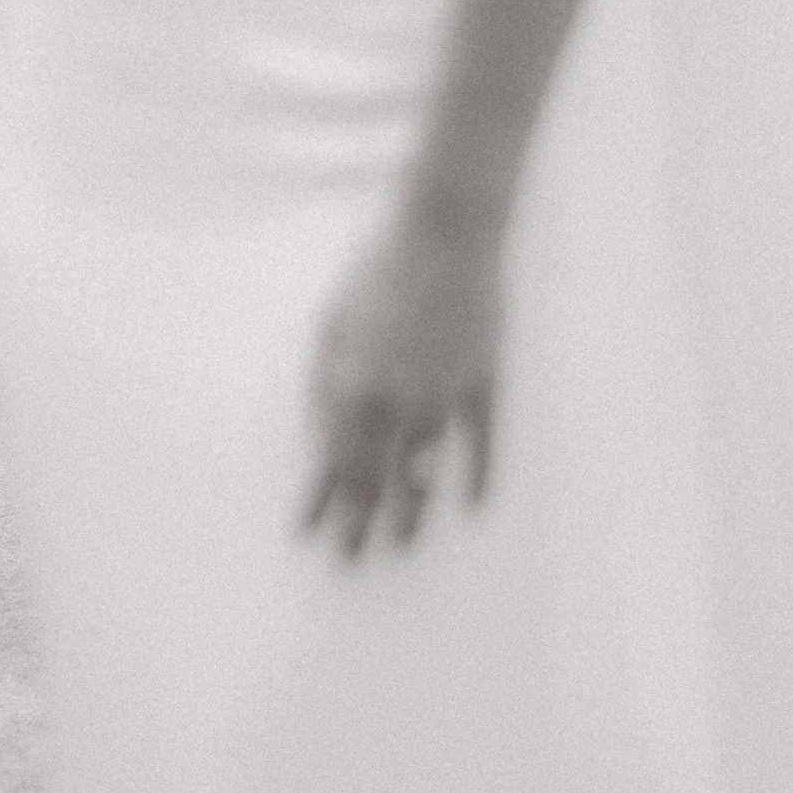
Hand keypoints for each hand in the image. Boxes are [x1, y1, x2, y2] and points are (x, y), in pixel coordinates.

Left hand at [300, 213, 501, 557]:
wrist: (443, 229)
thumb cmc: (377, 271)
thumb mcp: (330, 322)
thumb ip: (321, 384)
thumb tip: (317, 437)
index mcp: (353, 382)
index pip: (333, 458)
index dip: (320, 500)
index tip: (308, 535)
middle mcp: (398, 398)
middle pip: (377, 476)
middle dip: (360, 523)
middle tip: (350, 563)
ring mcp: (444, 392)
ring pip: (426, 469)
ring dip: (412, 510)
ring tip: (402, 546)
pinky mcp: (484, 380)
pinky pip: (482, 441)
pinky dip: (478, 475)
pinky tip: (472, 506)